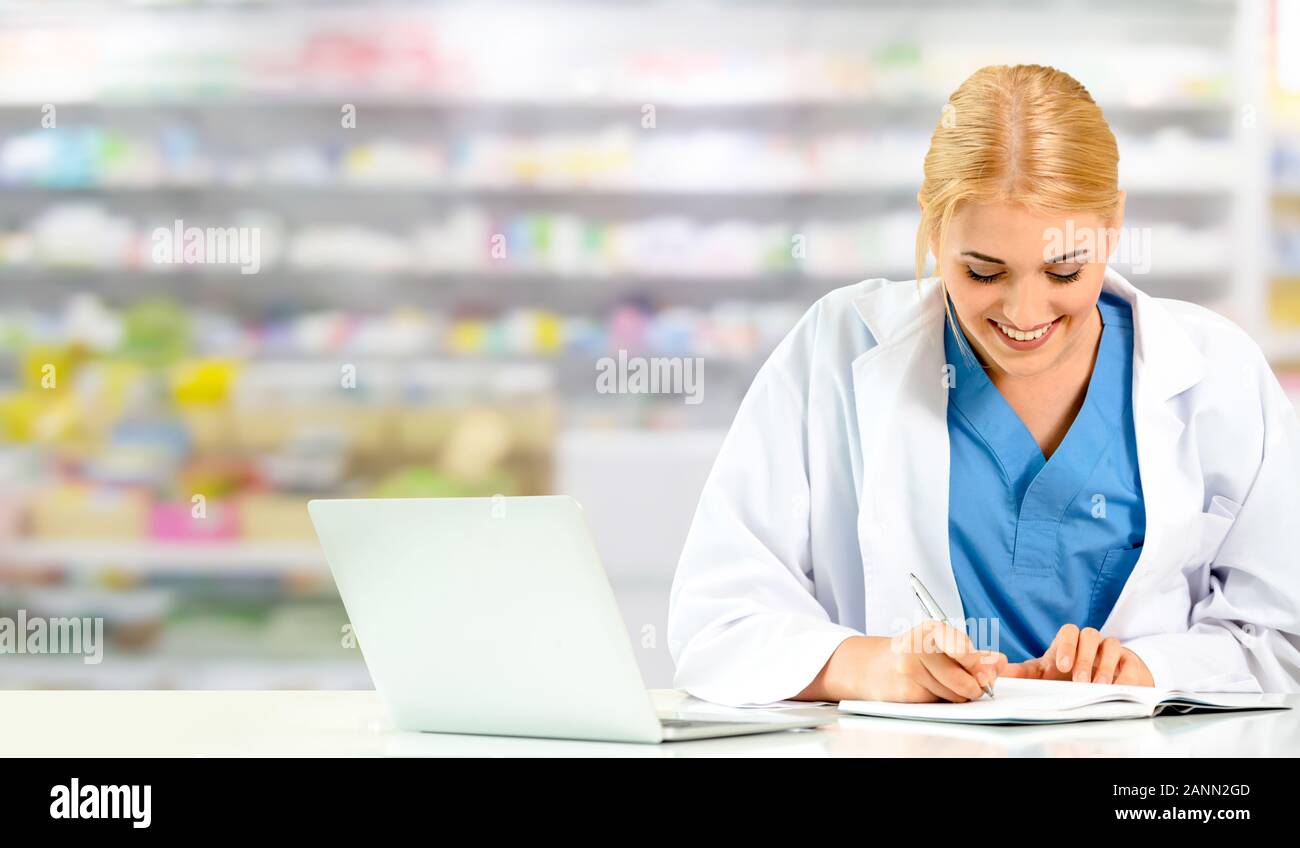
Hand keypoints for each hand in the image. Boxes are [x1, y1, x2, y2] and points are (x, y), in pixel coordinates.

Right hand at [849, 621, 1006, 702]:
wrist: (875, 667)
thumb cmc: (916, 654)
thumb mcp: (944, 645)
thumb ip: (975, 654)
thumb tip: (1000, 662)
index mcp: (932, 630)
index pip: (961, 648)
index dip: (978, 664)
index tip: (989, 672)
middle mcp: (917, 647)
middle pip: (962, 679)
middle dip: (975, 686)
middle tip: (976, 685)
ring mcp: (909, 670)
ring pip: (954, 695)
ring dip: (958, 696)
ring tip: (946, 684)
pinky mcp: (905, 692)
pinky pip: (939, 704)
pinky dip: (943, 701)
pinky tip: (932, 690)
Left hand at [1001, 624, 1153, 685]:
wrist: (1103, 683)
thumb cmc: (1070, 676)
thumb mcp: (1045, 674)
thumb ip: (1022, 672)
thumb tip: (996, 670)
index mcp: (1070, 643)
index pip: (1068, 631)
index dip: (1066, 645)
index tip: (1061, 666)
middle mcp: (1091, 643)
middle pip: (1090, 635)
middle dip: (1084, 658)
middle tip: (1079, 681)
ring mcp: (1111, 651)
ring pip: (1112, 645)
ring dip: (1105, 666)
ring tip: (1099, 687)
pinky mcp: (1129, 663)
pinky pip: (1130, 663)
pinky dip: (1126, 675)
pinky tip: (1121, 688)